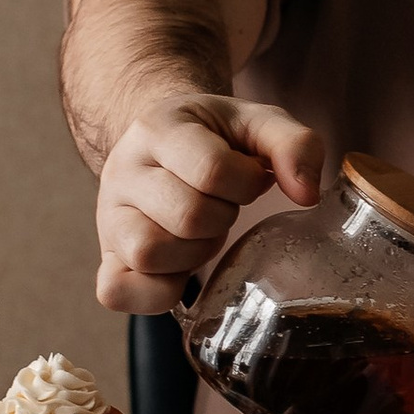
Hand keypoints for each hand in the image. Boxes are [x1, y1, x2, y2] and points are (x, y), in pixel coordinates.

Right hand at [94, 93, 324, 314]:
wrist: (163, 142)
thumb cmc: (215, 138)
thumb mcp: (258, 123)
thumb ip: (295, 145)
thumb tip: (307, 194)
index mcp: (158, 128)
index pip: (211, 170)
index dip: (246, 183)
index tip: (247, 177)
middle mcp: (123, 170)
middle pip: (186, 216)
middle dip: (222, 218)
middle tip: (223, 205)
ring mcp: (108, 216)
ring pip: (149, 253)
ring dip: (193, 252)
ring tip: (201, 232)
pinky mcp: (107, 256)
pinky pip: (116, 291)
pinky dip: (156, 291)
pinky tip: (179, 269)